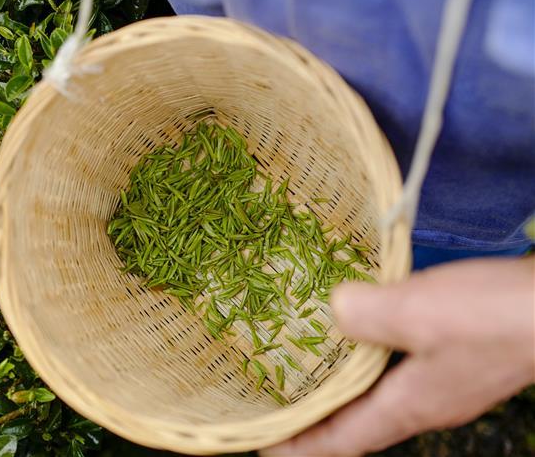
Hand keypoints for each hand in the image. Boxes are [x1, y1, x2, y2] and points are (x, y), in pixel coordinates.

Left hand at [264, 257, 534, 456]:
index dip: (301, 446)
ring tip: (306, 368)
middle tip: (276, 403)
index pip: (343, 439)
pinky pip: (398, 366)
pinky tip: (360, 332)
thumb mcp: (418, 312)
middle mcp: (426, 404)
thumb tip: (333, 311)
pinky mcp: (460, 358)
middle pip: (358, 420)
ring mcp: (446, 382)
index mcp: (410, 406)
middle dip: (316, 417)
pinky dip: (369, 358)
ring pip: (378, 392)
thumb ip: (366, 315)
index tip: (263, 446)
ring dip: (341, 386)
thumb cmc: (492, 317)